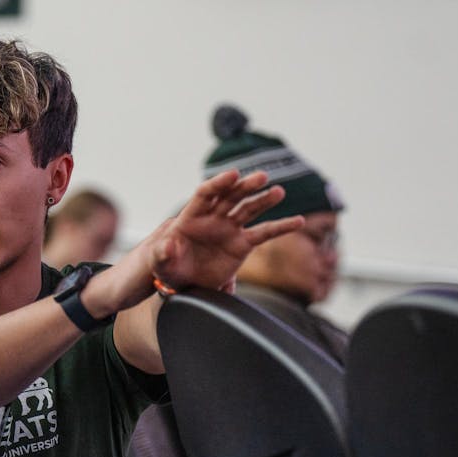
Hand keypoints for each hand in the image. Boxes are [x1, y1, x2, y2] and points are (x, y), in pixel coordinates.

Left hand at [150, 170, 303, 290]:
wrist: (181, 280)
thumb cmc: (167, 266)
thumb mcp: (159, 261)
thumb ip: (162, 253)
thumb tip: (167, 245)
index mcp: (191, 216)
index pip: (206, 193)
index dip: (219, 183)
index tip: (233, 175)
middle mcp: (213, 217)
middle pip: (231, 196)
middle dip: (245, 186)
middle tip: (261, 177)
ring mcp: (229, 228)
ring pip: (249, 209)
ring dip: (264, 199)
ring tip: (278, 192)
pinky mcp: (242, 244)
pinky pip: (264, 233)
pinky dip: (281, 227)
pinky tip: (298, 221)